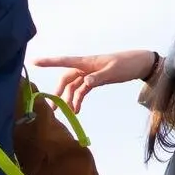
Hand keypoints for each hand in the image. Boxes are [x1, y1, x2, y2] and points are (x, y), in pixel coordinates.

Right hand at [34, 48, 159, 111]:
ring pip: (73, 86)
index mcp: (87, 62)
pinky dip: (79, 99)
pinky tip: (77, 110)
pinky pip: (82, 90)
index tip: (34, 62)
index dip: (49, 62)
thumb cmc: (127, 63)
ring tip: (68, 113)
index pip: (64, 61)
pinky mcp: (95, 80)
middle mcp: (85, 67)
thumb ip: (98, 77)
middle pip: (66, 79)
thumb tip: (85, 82)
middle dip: (58, 92)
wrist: (140, 64)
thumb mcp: (113, 71)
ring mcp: (89, 74)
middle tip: (52, 107)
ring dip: (69, 99)